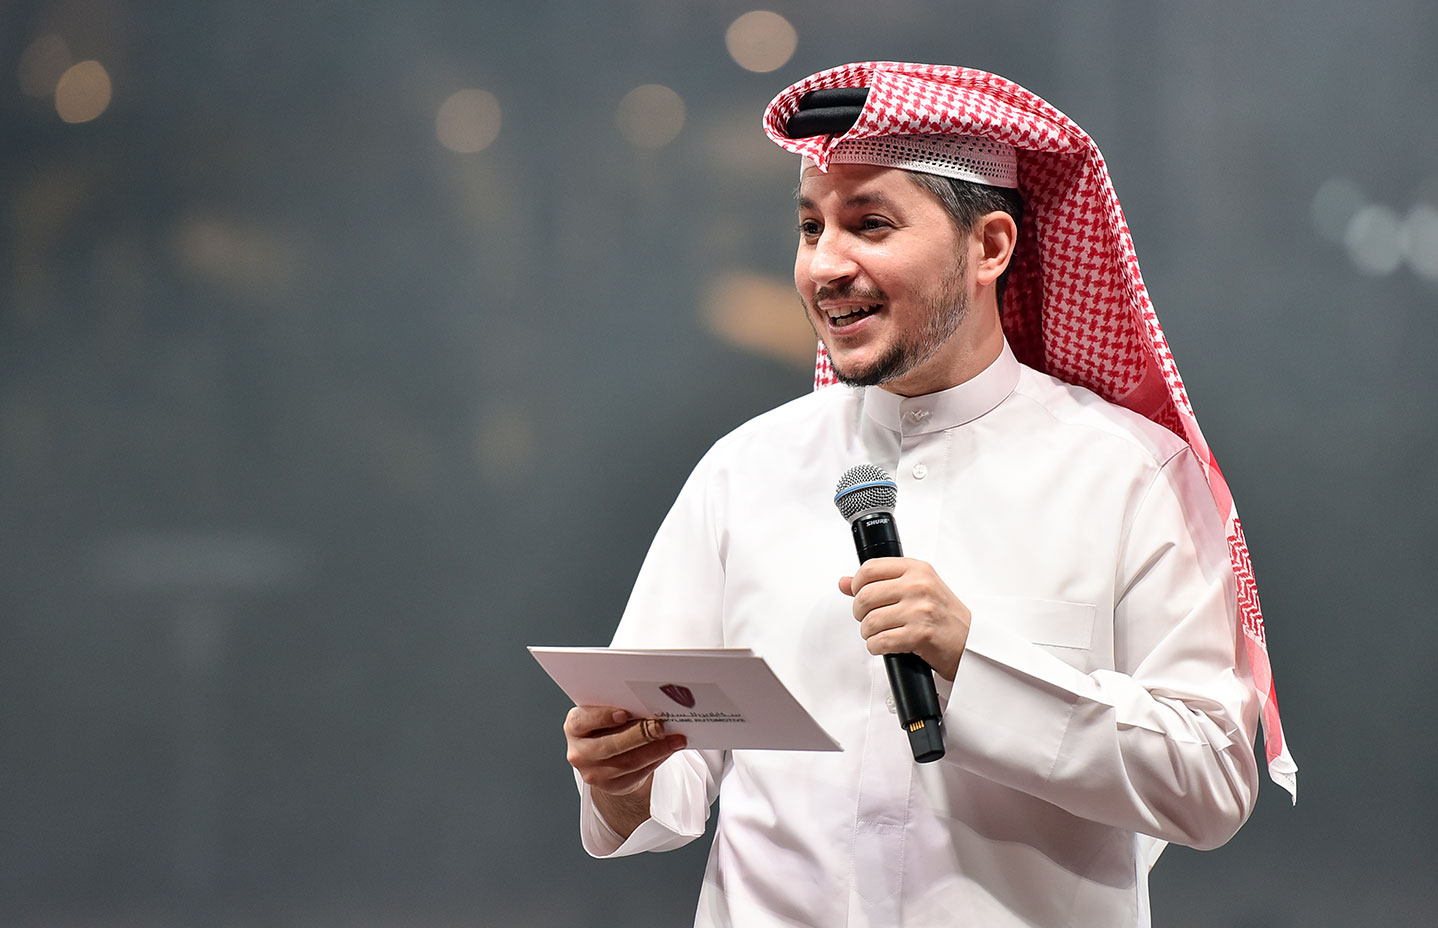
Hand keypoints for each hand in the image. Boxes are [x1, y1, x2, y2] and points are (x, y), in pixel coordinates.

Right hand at [564, 705, 687, 796]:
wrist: (606, 757)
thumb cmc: (608, 727)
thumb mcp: (606, 714)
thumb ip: (620, 709)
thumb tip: (649, 705)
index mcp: (574, 727)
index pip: (583, 721)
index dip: (603, 717)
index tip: (625, 713)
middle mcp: (579, 752)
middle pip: (610, 745)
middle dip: (640, 734)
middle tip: (661, 726)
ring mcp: (593, 773)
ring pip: (628, 762)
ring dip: (656, 750)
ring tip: (675, 740)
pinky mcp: (611, 787)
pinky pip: (637, 774)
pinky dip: (656, 761)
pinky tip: (669, 750)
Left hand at [839, 557, 970, 680]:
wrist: (971, 642)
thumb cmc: (944, 615)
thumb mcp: (916, 589)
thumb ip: (880, 582)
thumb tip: (844, 582)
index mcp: (917, 569)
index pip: (869, 569)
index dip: (857, 585)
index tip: (860, 594)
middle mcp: (918, 586)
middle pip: (865, 596)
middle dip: (860, 613)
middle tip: (870, 618)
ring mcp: (919, 610)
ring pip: (869, 621)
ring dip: (869, 633)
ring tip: (882, 633)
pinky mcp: (919, 634)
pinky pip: (880, 642)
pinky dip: (877, 647)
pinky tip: (887, 645)